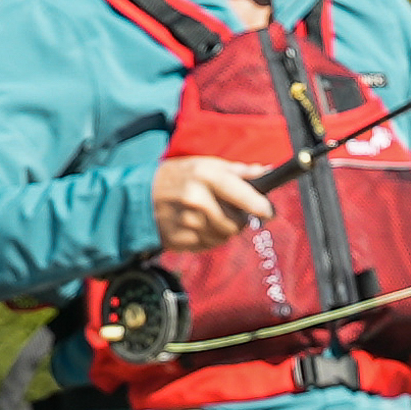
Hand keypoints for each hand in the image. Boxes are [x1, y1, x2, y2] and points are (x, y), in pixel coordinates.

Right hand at [152, 154, 272, 251]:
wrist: (140, 196)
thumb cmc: (179, 176)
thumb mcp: (206, 164)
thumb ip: (237, 171)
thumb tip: (266, 172)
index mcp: (205, 175)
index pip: (243, 195)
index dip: (260, 206)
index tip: (269, 212)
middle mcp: (196, 199)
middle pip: (236, 222)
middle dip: (240, 219)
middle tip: (233, 211)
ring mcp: (187, 222)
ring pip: (224, 236)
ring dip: (225, 229)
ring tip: (212, 216)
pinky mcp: (180, 240)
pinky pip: (209, 244)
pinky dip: (210, 237)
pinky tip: (199, 225)